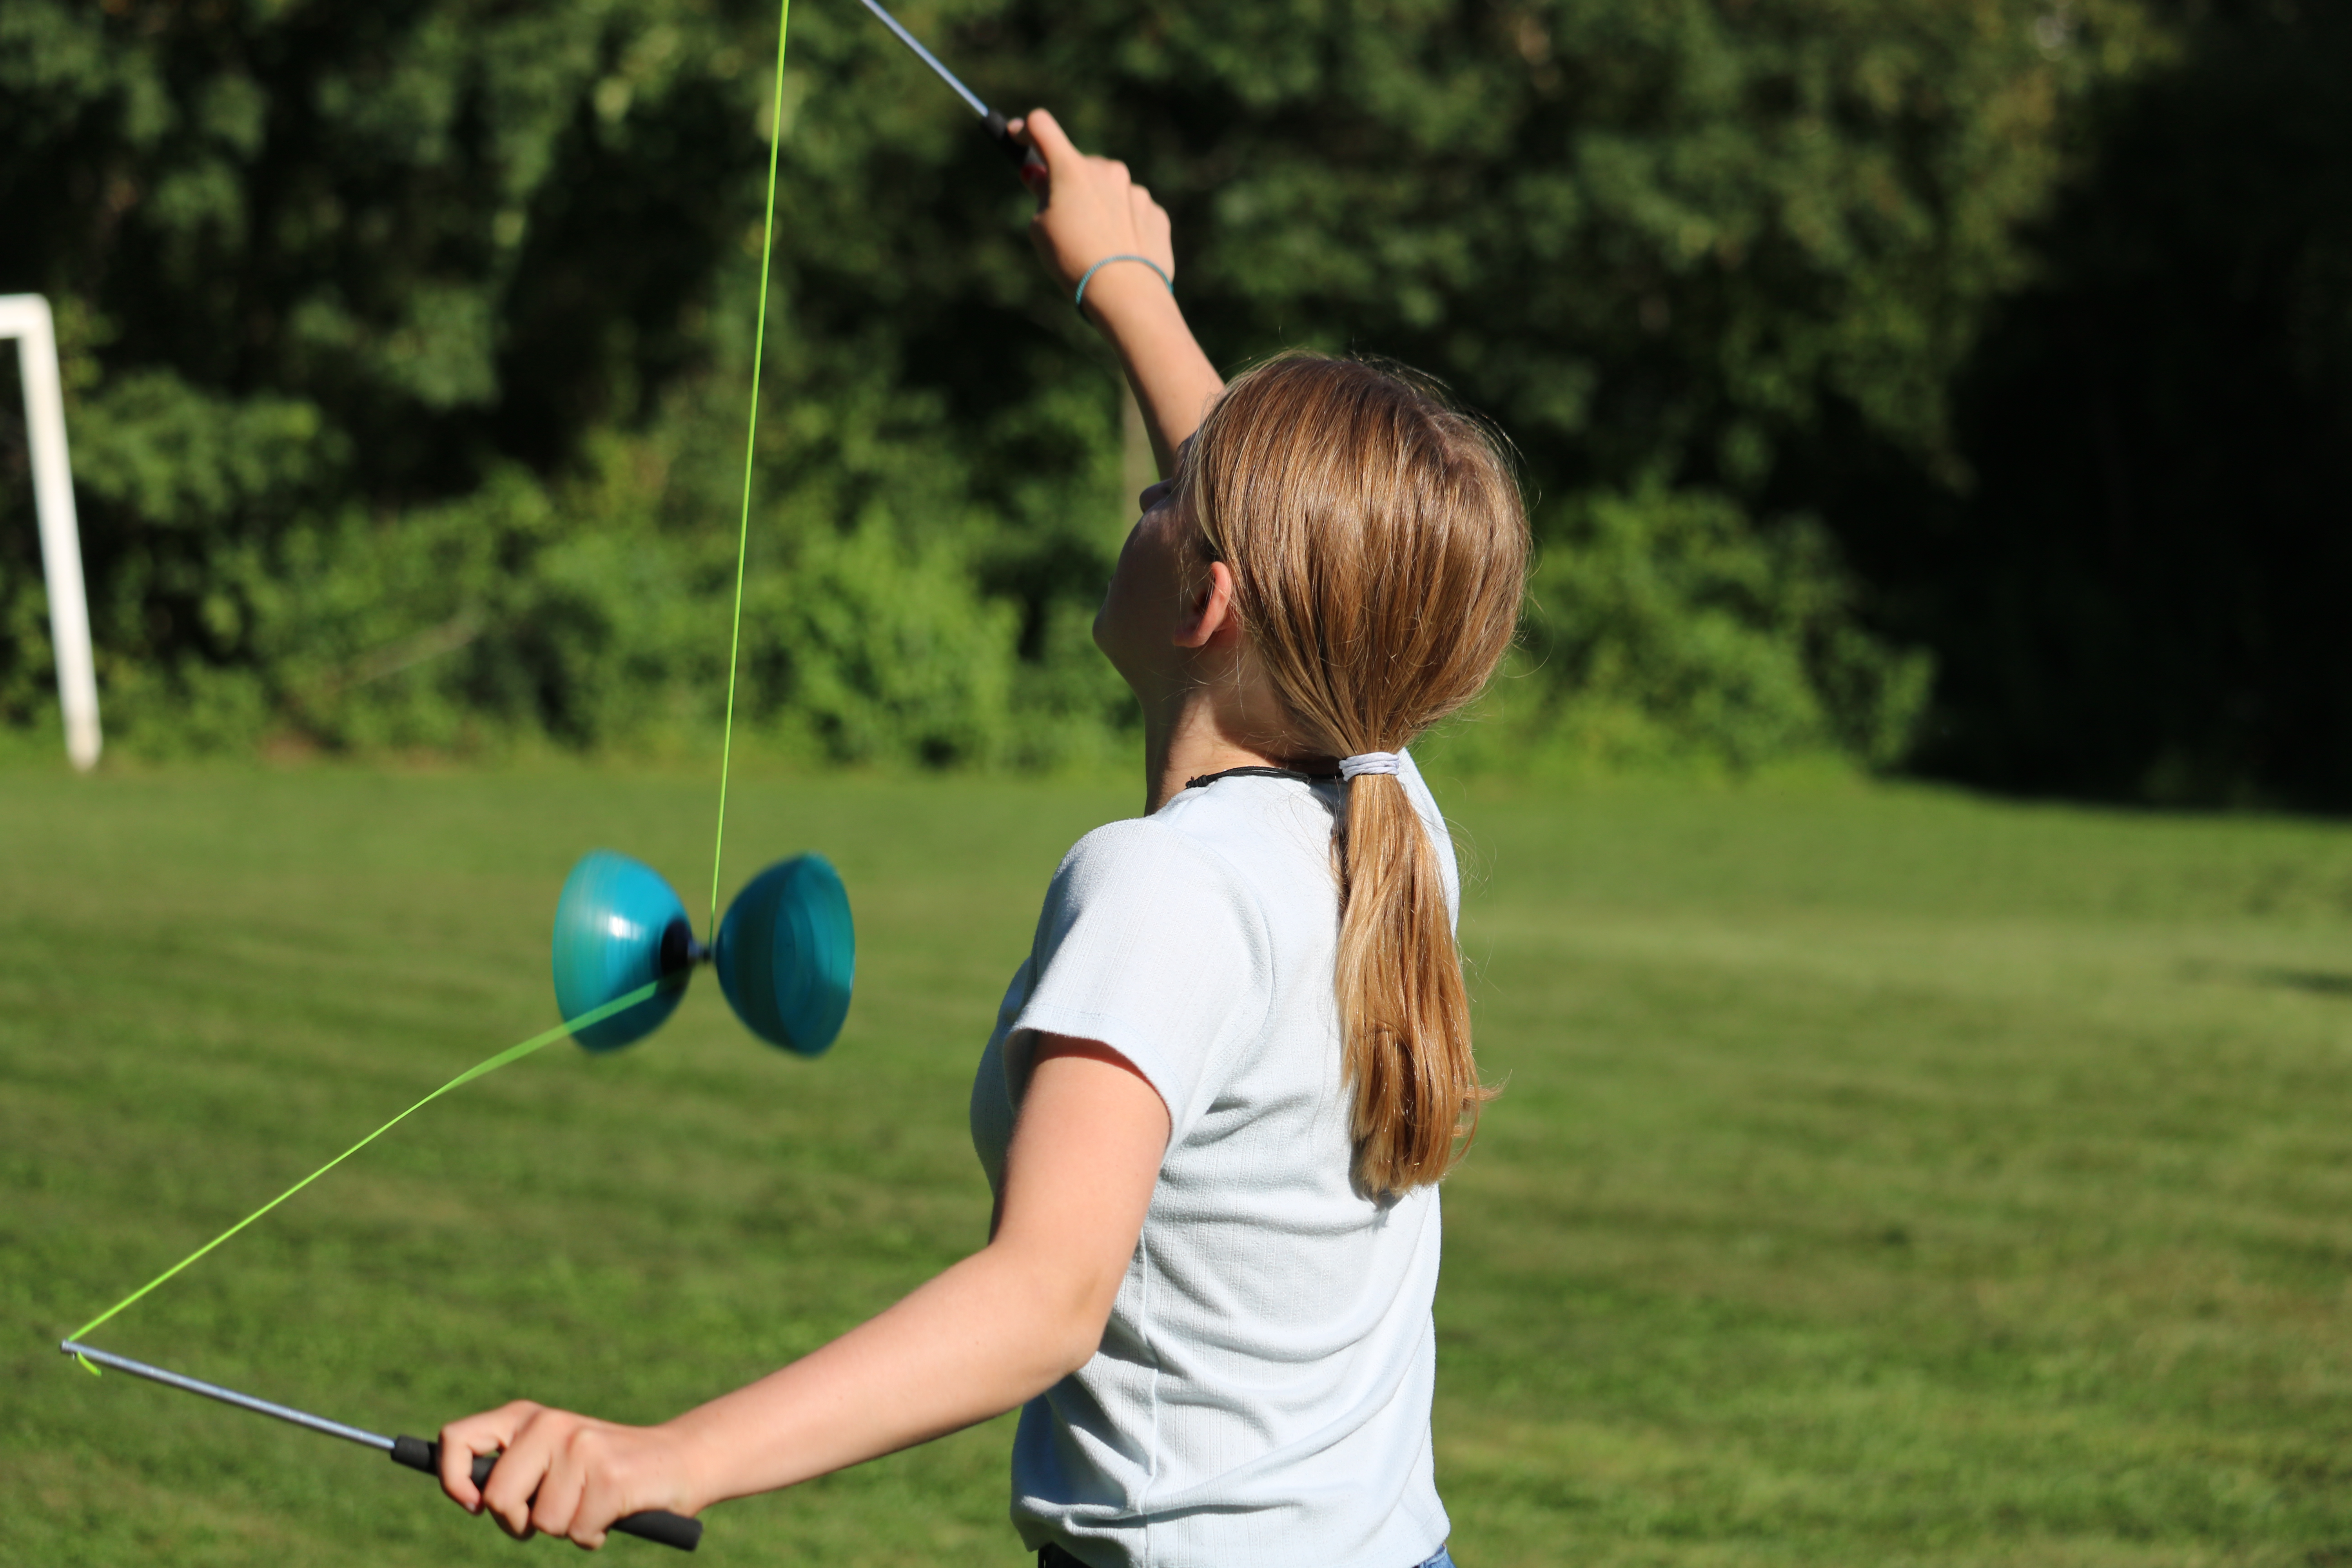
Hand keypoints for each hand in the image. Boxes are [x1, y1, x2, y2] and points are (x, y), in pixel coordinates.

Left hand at [438, 1400, 696, 1548]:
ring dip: (566, 1529)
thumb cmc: (602, 1471)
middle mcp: (550, 1424)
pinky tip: (612, 1512)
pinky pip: (578, 1533)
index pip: (458, 1439)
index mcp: (528, 1417)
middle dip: (518, 1523)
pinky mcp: (610, 1476)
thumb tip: (469, 1494)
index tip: (472, 1505)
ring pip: (543, 1523)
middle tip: (547, 1516)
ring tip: (592, 1505)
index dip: (451, 1480)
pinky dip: (593, 1535)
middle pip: (496, 1498)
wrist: (678, 1459)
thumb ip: (512, 1469)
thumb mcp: (550, 1458)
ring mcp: (581, 1447)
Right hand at [1008, 108, 1174, 304]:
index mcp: (1072, 170)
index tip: (1019, 138)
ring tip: (1095, 244)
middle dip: (1069, 184)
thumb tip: (1041, 177)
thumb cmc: (1073, 260)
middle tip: (1062, 216)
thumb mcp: (1040, 229)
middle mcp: (1107, 170)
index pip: (1042, 127)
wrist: (1125, 294)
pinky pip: (1132, 211)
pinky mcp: (1155, 212)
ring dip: (1098, 205)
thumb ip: (1040, 195)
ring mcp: (1135, 190)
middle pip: (1079, 166)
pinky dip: (1122, 224)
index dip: (1025, 131)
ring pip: (1109, 190)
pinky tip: (1118, 252)